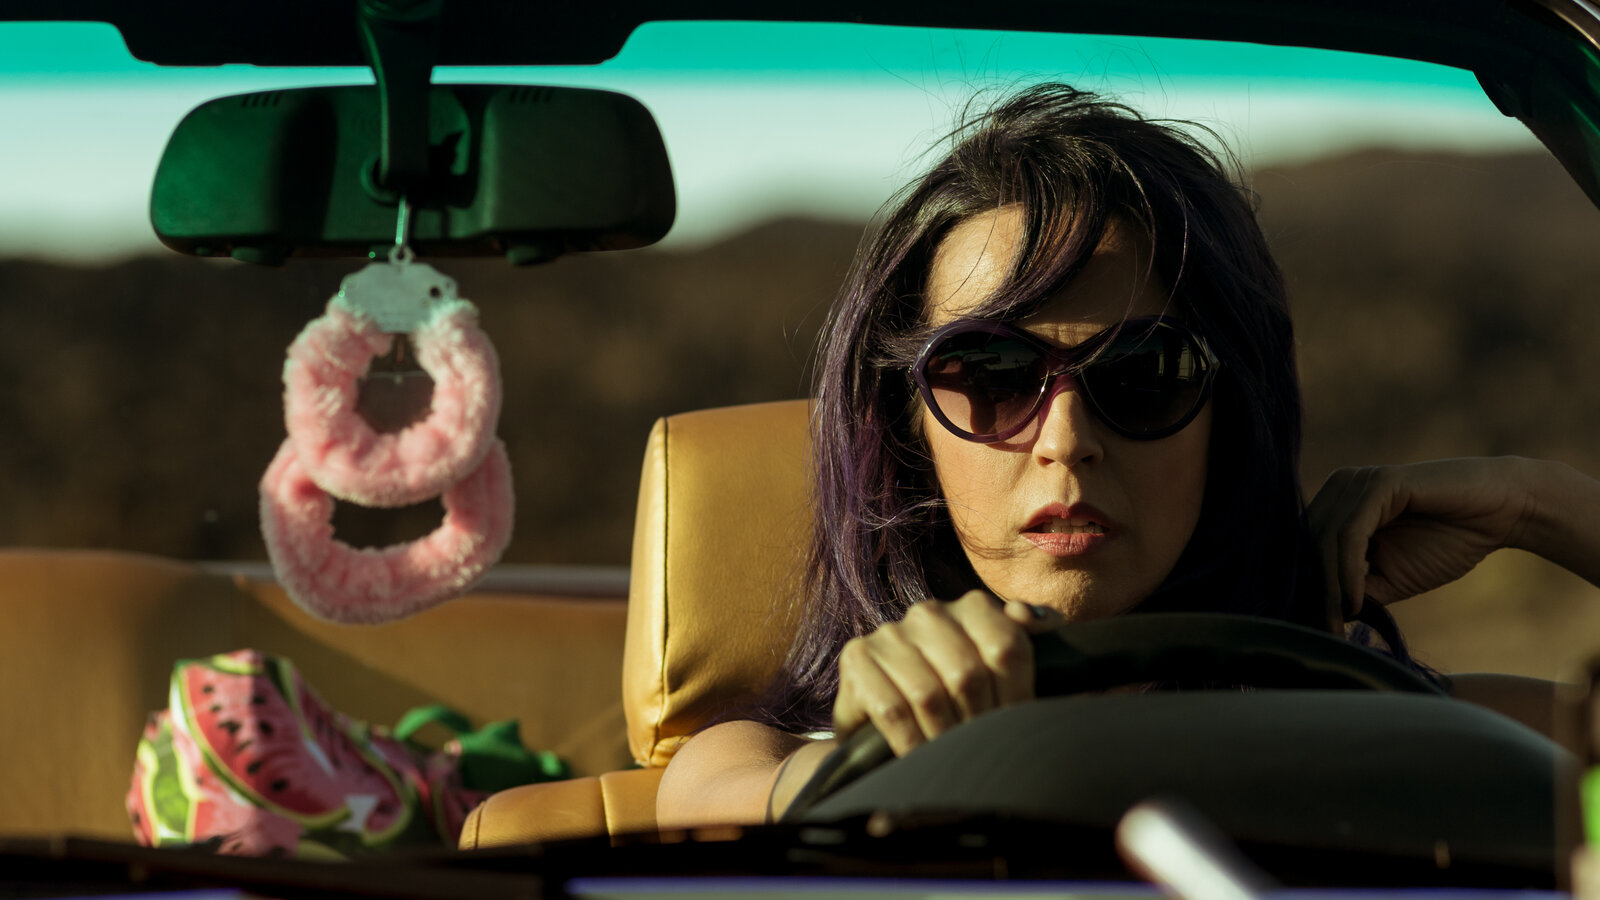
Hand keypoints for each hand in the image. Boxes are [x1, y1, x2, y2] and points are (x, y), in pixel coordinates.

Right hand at [831, 590, 1065, 755]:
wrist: (879, 719)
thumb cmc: (951, 700)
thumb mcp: (993, 673)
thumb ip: (1023, 642)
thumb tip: (1039, 620)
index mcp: (972, 607)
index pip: (1007, 648)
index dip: (1015, 698)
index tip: (1012, 731)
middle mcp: (929, 613)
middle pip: (969, 674)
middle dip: (977, 724)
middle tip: (980, 754)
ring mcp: (890, 633)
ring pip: (930, 694)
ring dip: (943, 738)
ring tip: (951, 759)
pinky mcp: (857, 657)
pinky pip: (893, 709)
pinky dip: (911, 743)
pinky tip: (919, 759)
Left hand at [1306, 458, 1537, 625]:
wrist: (1500, 514)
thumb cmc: (1447, 542)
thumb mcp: (1391, 576)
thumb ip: (1356, 590)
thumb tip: (1319, 617)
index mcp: (1337, 505)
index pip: (1303, 548)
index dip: (1304, 588)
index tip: (1314, 631)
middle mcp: (1340, 488)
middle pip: (1305, 544)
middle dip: (1311, 592)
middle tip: (1323, 634)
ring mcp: (1358, 482)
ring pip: (1322, 540)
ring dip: (1327, 588)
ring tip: (1337, 622)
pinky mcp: (1380, 483)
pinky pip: (1350, 533)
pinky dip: (1347, 570)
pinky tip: (1354, 600)